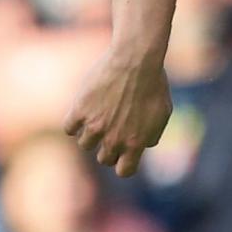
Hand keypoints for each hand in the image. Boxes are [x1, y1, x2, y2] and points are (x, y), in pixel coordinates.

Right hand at [65, 48, 174, 176]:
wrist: (136, 60)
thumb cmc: (154, 84)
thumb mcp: (163, 113)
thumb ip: (152, 135)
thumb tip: (143, 146)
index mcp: (135, 143)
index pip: (124, 171)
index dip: (123, 164)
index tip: (122, 153)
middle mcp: (114, 139)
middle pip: (103, 159)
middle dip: (107, 147)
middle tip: (111, 129)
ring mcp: (96, 126)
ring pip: (85, 144)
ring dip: (91, 134)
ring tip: (97, 117)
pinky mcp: (80, 110)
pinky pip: (69, 128)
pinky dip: (74, 122)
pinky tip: (83, 110)